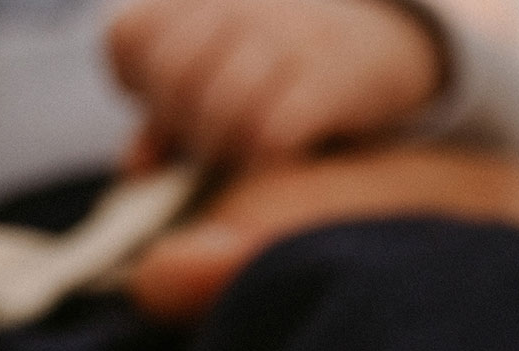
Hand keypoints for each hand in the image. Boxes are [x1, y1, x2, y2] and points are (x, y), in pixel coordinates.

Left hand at [106, 0, 442, 168]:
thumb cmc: (283, 68)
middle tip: (211, 142)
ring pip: (220, 106)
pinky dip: (266, 156)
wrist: (386, 44)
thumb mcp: (218, 77)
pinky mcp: (330, 73)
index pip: (132, 38)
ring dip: (225, 146)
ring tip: (245, 151)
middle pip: (172, 74)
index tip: (169, 107)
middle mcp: (239, 3)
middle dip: (184, 122)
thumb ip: (166, 118)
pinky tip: (282, 153)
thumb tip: (138, 167)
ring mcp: (287, 33)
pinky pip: (271, 131)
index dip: (142, 84)